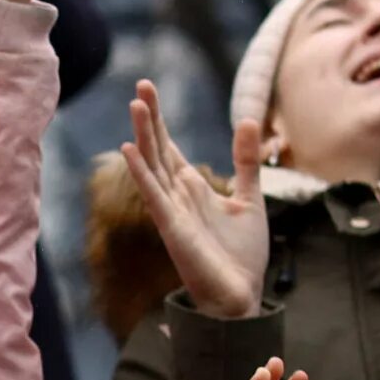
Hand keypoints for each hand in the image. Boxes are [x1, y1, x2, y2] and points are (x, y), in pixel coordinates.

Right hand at [118, 80, 268, 318]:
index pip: (169, 146)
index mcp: (192, 187)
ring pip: (152, 166)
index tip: (148, 89)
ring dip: (142, 137)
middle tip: (141, 84)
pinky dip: (141, 174)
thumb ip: (246, 162)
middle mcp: (177, 195)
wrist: (241, 295)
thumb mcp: (250, 198)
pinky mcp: (172, 228)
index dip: (158, 119)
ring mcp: (171, 211)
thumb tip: (248, 120)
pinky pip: (153, 196)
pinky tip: (129, 151)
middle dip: (149, 118)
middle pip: (157, 149)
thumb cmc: (242, 254)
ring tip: (135, 105)